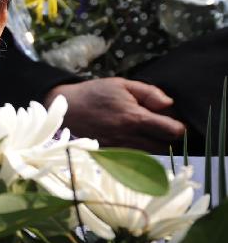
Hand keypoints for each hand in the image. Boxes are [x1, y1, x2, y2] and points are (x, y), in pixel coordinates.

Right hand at [44, 78, 185, 152]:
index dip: (178, 127)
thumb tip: (169, 104)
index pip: (172, 131)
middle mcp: (128, 138)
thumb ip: (149, 93)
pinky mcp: (111, 156)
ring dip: (154, 146)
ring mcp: (119, 150)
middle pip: (165, 147)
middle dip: (167, 139)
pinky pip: (134, 158)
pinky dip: (139, 151)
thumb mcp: (122, 84)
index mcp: (134, 118)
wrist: (64, 110)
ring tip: (146, 132)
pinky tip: (131, 139)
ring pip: (151, 155)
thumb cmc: (94, 94)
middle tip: (161, 127)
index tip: (173, 121)